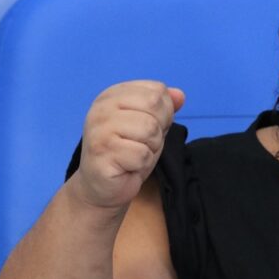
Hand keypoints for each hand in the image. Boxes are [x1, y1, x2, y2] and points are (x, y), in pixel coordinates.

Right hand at [70, 81, 184, 209]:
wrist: (103, 187)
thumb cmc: (127, 153)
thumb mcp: (150, 125)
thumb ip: (164, 107)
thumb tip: (180, 95)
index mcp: (113, 95)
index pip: (157, 91)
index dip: (164, 113)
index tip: (147, 128)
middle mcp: (102, 108)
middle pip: (154, 106)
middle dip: (158, 129)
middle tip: (142, 144)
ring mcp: (99, 129)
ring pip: (150, 129)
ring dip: (150, 148)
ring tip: (134, 155)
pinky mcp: (101, 153)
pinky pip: (142, 154)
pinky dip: (142, 164)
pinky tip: (127, 166)